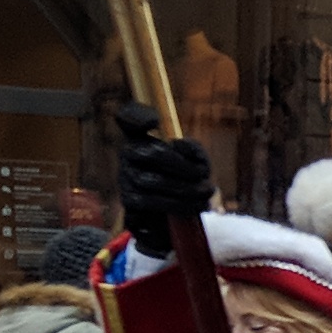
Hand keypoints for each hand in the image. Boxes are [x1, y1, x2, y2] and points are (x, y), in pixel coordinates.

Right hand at [116, 110, 212, 230]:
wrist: (172, 216)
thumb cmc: (185, 181)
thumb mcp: (196, 162)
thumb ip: (194, 150)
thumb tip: (179, 145)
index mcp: (144, 137)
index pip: (129, 118)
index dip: (139, 116)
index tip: (155, 121)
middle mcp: (129, 153)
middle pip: (154, 153)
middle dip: (183, 166)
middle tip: (204, 175)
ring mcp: (125, 176)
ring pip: (152, 181)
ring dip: (185, 189)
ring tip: (206, 192)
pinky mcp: (128, 200)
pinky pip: (149, 202)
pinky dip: (176, 204)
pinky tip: (194, 206)